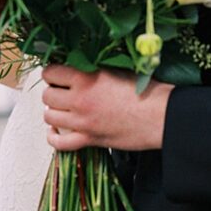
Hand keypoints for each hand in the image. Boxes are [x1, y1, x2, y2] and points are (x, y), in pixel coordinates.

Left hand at [42, 66, 170, 150]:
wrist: (162, 116)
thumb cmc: (148, 91)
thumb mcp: (119, 69)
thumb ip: (96, 69)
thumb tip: (81, 67)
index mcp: (87, 78)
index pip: (51, 73)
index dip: (53, 72)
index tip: (58, 73)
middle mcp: (80, 100)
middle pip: (48, 96)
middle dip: (53, 91)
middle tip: (63, 91)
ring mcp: (83, 122)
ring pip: (50, 117)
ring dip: (54, 111)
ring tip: (64, 108)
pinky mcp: (90, 140)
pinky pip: (59, 143)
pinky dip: (54, 137)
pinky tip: (57, 131)